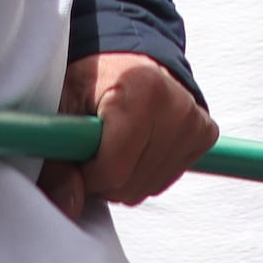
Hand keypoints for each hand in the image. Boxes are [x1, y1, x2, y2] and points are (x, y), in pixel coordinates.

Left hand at [46, 51, 214, 219]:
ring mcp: (195, 121)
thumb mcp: (63, 106)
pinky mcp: (205, 133)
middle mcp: (177, 105)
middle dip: (104, 178)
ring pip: (148, 187)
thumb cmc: (92, 78)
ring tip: (115, 144)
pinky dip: (145, 172)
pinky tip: (137, 146)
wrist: (128, 57)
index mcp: (143, 90)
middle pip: (130, 184)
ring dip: (124, 178)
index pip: (114, 170)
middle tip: (95, 147)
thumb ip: (56, 160)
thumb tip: (68, 206)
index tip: (79, 155)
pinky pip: (166, 179)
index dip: (87, 174)